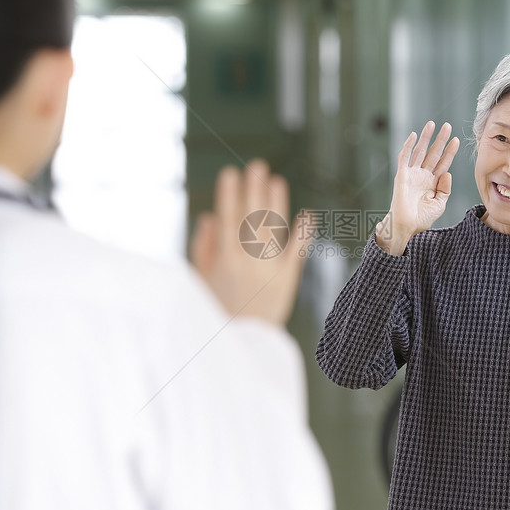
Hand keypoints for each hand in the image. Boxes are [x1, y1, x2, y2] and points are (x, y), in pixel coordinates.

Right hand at [190, 159, 309, 325]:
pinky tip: (307, 215)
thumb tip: (208, 217)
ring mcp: (267, 269)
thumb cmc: (217, 309)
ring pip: (272, 229)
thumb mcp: (201, 281)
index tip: (230, 173)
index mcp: (223, 259)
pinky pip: (296, 253)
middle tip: (256, 166)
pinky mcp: (286, 279)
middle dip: (253, 190)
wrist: (242, 343)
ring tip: (276, 181)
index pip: (227, 219)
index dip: (228, 195)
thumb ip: (204, 248)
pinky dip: (302, 234)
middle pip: (251, 218)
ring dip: (275, 203)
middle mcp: (246, 261)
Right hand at [376, 121, 459, 254]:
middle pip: (433, 153)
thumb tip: (448, 173)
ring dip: (425, 138)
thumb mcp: (440, 204)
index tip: (457, 140)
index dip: (449, 151)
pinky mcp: (402, 175)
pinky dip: (408, 146)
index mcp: (433, 182)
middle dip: (440, 140)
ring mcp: (412, 174)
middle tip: (447, 126)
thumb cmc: (422, 218)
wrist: (407, 226)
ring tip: (432, 124)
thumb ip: (445, 188)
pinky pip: (404, 157)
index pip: (443, 163)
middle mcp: (423, 175)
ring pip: (420, 151)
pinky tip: (414, 136)